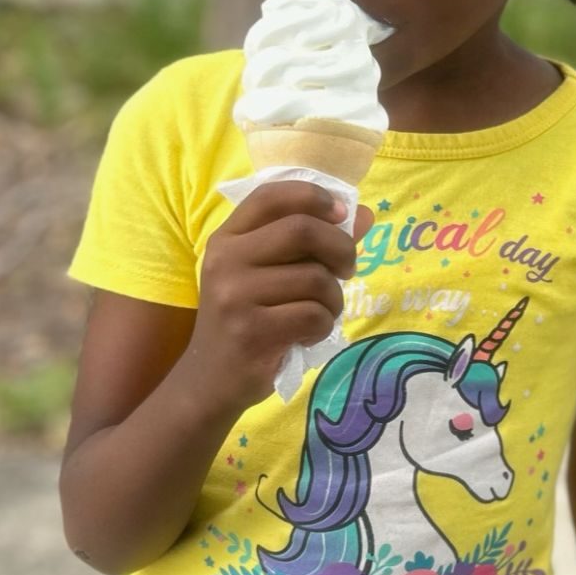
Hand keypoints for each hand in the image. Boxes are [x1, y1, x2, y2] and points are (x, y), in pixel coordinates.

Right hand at [186, 183, 371, 409]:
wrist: (211, 379)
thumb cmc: (248, 319)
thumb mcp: (270, 274)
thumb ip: (311, 243)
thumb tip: (364, 214)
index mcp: (227, 238)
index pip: (271, 196)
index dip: (313, 197)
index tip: (341, 213)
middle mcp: (226, 260)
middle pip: (302, 230)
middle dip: (340, 248)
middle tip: (347, 270)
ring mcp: (235, 295)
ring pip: (315, 278)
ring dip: (334, 298)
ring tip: (320, 312)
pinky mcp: (252, 331)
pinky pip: (313, 315)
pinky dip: (323, 326)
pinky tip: (307, 334)